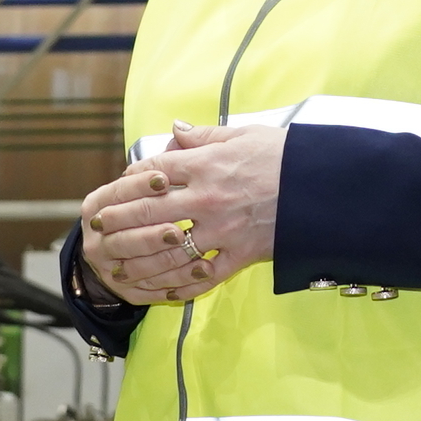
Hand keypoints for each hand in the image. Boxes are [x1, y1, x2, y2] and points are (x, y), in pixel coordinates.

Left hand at [77, 121, 286, 304]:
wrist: (322, 186)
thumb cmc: (284, 156)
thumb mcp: (243, 134)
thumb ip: (204, 136)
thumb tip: (175, 129)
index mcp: (205, 165)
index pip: (151, 174)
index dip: (125, 183)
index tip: (111, 192)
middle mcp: (207, 198)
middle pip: (148, 212)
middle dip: (117, 222)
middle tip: (98, 228)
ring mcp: (222, 230)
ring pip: (167, 252)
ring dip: (137, 261)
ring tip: (117, 266)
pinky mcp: (240, 255)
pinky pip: (203, 276)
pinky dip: (180, 287)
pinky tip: (161, 292)